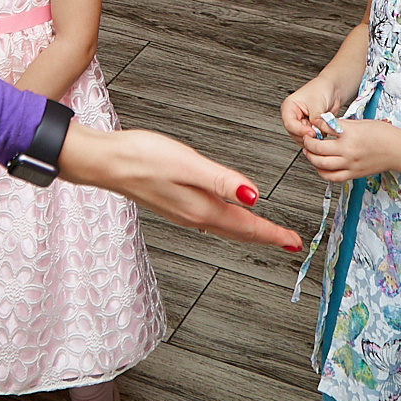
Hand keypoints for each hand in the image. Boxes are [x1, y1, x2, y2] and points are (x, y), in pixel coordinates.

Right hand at [59, 125, 301, 251]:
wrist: (106, 162)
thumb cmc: (141, 157)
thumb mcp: (188, 164)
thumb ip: (222, 181)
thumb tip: (254, 197)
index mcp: (202, 207)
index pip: (247, 226)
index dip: (274, 234)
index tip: (295, 243)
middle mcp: (194, 215)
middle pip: (239, 232)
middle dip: (266, 237)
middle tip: (289, 243)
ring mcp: (183, 212)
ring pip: (225, 228)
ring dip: (248, 232)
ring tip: (266, 232)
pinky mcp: (174, 204)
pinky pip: (210, 221)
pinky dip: (229, 222)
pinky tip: (228, 215)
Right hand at [280, 76, 347, 145]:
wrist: (333, 89)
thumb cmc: (321, 89)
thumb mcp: (317, 102)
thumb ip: (316, 117)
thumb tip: (316, 129)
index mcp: (289, 107)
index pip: (290, 124)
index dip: (300, 130)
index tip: (312, 132)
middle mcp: (294, 117)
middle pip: (295, 134)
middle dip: (308, 135)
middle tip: (319, 133)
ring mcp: (302, 124)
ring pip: (303, 138)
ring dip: (314, 138)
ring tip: (323, 130)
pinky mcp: (310, 129)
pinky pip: (312, 139)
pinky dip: (318, 138)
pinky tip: (325, 132)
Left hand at [300, 117, 398, 182]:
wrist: (398, 151)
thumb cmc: (383, 134)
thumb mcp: (361, 122)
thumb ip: (342, 124)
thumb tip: (326, 124)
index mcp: (350, 133)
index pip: (325, 127)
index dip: (316, 125)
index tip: (315, 124)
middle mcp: (348, 150)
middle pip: (318, 148)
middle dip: (308, 143)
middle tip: (306, 139)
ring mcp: (350, 164)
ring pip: (321, 164)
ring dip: (311, 158)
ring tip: (308, 152)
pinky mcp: (353, 174)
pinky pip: (332, 177)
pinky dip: (322, 172)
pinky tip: (319, 167)